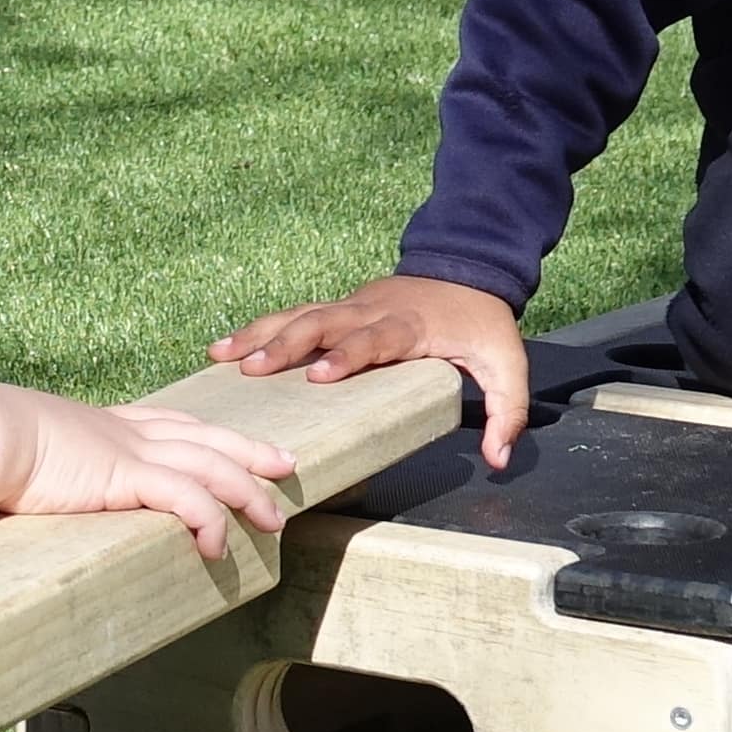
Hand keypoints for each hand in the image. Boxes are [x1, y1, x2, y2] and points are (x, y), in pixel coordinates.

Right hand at [0, 384, 299, 560]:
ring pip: (211, 467)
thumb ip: (51, 471)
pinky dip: (209, 519)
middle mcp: (128, 433)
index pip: (176, 425)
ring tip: (273, 520)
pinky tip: (218, 546)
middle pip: (208, 438)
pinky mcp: (126, 476)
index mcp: (108, 426)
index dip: (213, 434)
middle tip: (286, 466)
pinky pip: (186, 498)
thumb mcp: (33, 456)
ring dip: (248, 492)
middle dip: (250, 453)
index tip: (242, 443)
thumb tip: (37, 488)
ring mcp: (131, 452)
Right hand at [212, 272, 535, 467]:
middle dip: (286, 345)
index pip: (374, 340)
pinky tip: (226, 346)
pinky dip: (259, 329)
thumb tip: (498, 461)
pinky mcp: (338, 307)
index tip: (318, 377)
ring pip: (299, 315)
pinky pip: (293, 315)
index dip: (346, 356)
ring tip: (222, 356)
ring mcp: (351, 306)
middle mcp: (372, 312)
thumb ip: (507, 412)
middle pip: (323, 323)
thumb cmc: (482, 324)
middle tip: (252, 369)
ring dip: (260, 335)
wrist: (468, 269)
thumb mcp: (509, 365)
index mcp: (409, 327)